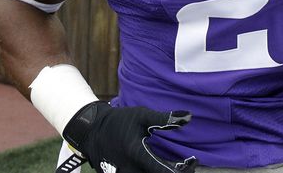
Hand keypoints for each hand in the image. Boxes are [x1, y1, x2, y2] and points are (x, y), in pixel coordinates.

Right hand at [62, 101, 196, 172]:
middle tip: (187, 166)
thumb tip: (189, 117)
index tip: (192, 160)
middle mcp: (130, 170)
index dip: (183, 169)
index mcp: (138, 155)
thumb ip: (165, 119)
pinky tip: (159, 168)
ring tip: (175, 168)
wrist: (91, 130)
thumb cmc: (118, 121)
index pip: (166, 172)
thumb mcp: (142, 116)